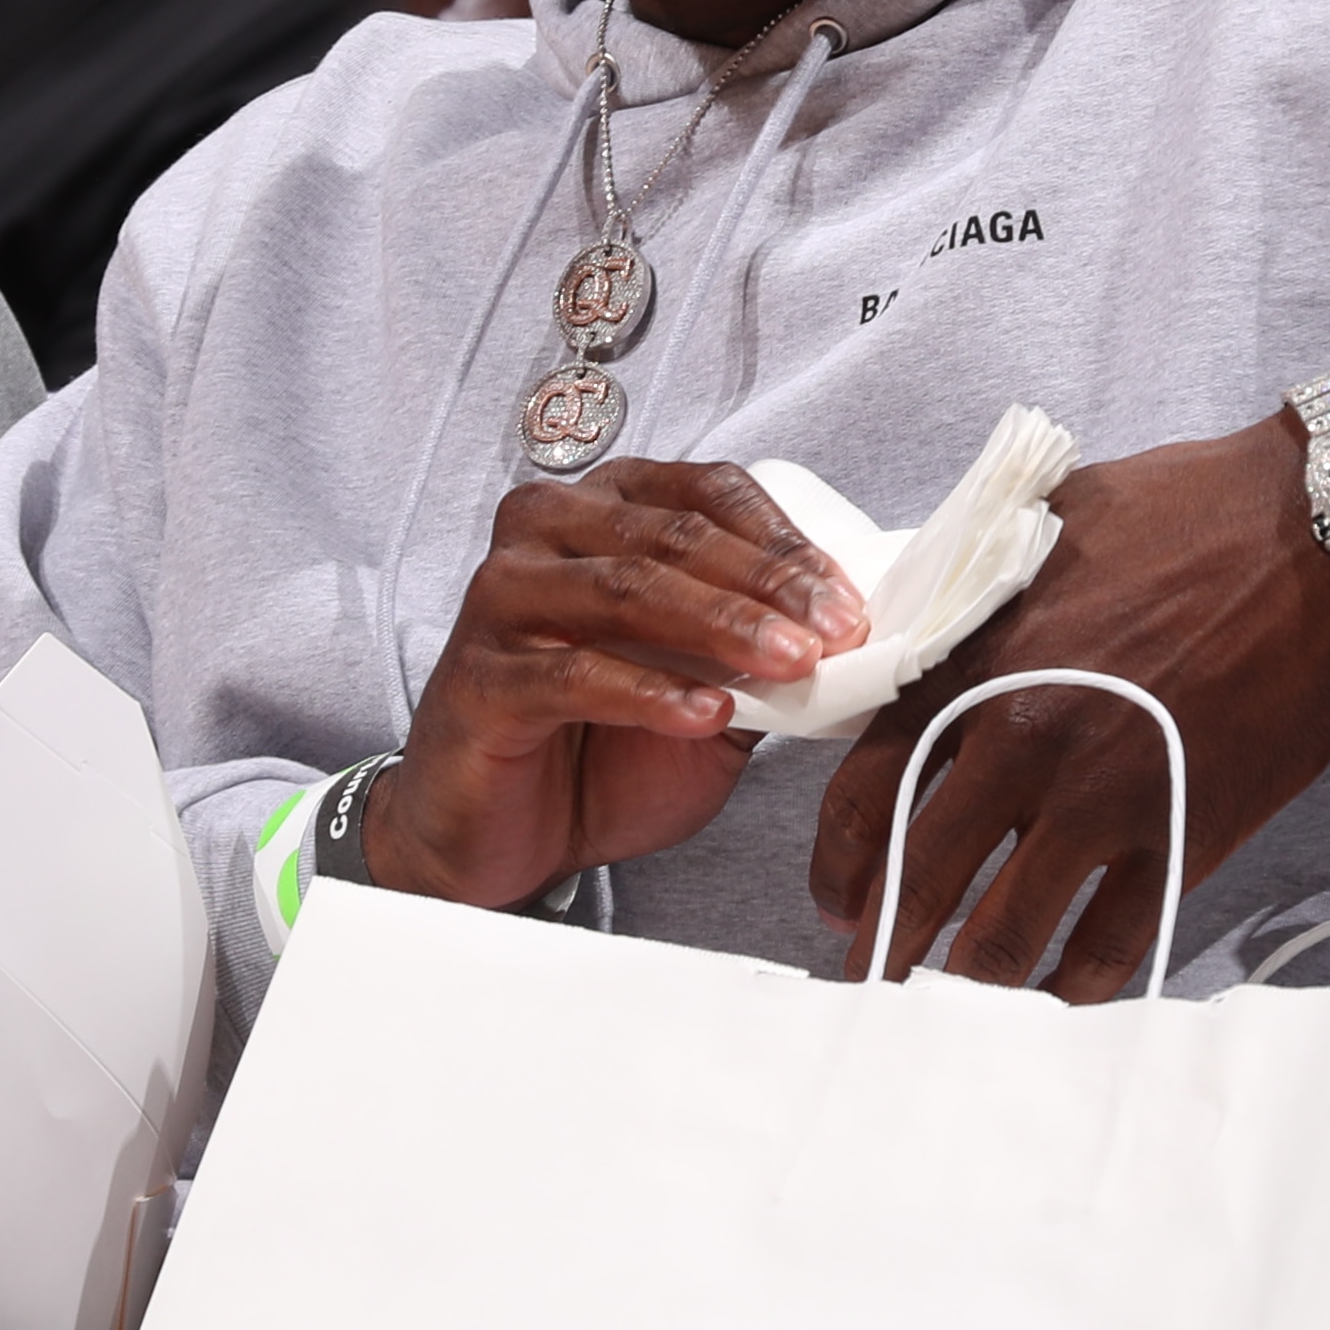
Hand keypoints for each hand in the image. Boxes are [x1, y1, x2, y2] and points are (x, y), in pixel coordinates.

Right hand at [376, 461, 867, 910]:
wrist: (514, 836)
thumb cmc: (604, 748)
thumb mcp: (707, 689)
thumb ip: (759, 652)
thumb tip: (849, 633)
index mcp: (605, 509)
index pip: (706, 493)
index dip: (784, 541)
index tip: (845, 599)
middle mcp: (545, 532)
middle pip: (672, 536)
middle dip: (767, 583)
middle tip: (835, 631)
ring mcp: (502, 599)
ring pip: (626, 588)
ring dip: (722, 626)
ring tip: (792, 665)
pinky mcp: (479, 677)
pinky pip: (575, 673)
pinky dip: (652, 694)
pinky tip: (708, 715)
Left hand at [807, 414, 1329, 999]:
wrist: (1316, 535)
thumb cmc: (1181, 512)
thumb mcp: (1039, 527)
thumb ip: (970, 599)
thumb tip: (912, 637)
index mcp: (973, 666)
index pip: (866, 792)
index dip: (839, 863)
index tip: (836, 895)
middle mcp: (1023, 742)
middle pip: (921, 877)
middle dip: (882, 944)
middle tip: (870, 980)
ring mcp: (1105, 797)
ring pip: (1007, 932)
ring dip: (967, 985)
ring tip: (950, 1012)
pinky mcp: (1186, 832)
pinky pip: (1113, 941)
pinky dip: (1075, 984)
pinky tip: (1057, 998)